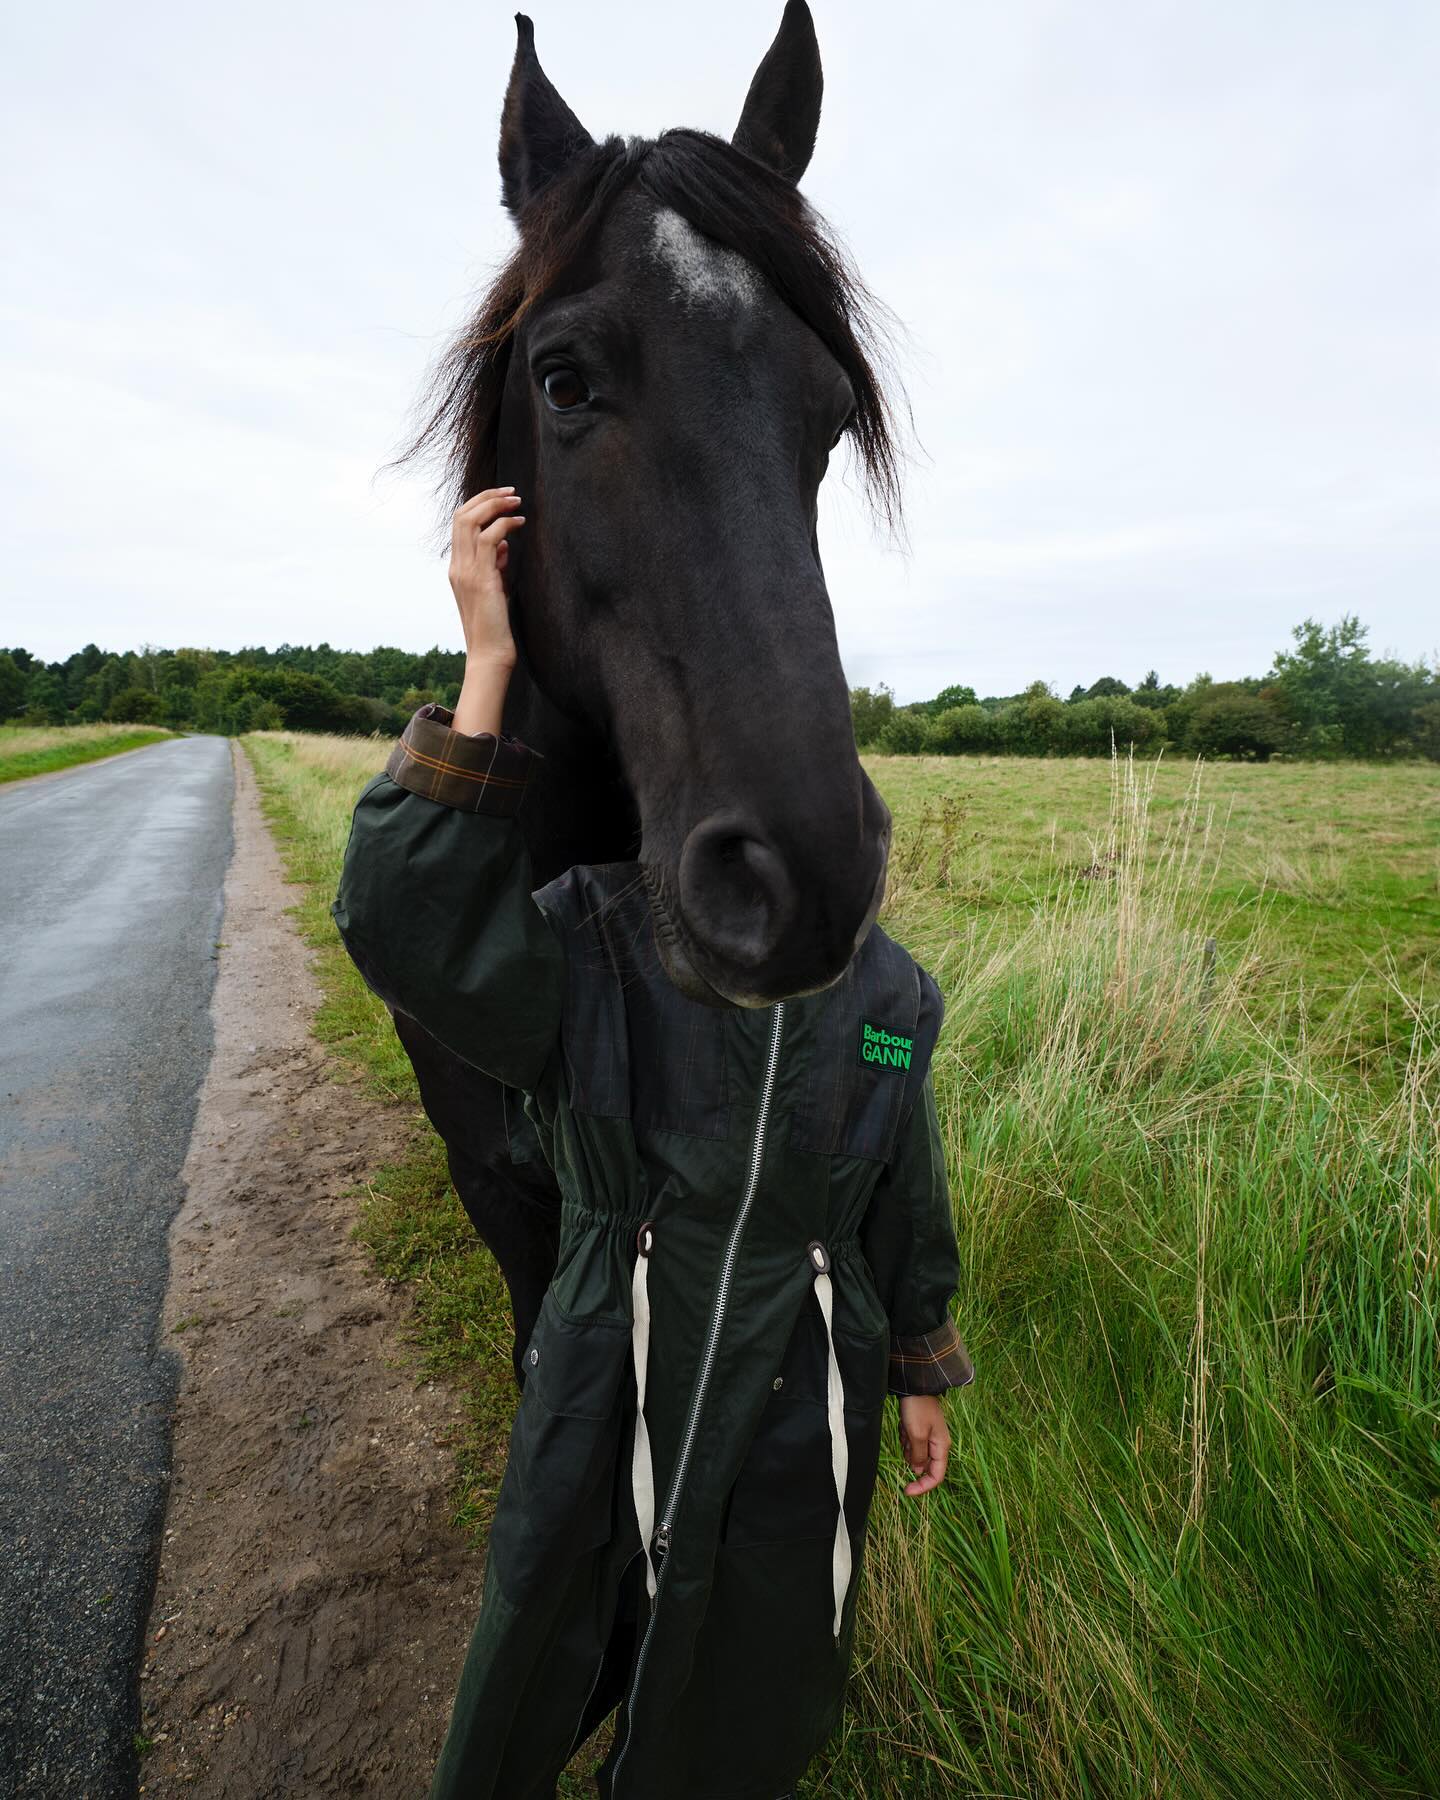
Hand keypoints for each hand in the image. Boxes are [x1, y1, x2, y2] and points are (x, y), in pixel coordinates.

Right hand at [449, 487, 525, 670]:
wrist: (490, 653)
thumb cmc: (495, 626)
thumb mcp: (494, 590)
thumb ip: (494, 566)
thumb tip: (503, 544)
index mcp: (457, 568)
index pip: (459, 524)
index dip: (479, 504)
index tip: (502, 498)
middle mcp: (457, 566)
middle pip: (461, 515)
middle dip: (487, 496)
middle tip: (512, 491)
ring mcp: (465, 572)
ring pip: (471, 521)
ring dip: (496, 505)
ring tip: (518, 502)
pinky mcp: (480, 579)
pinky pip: (488, 538)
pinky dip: (504, 525)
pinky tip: (520, 524)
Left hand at [897, 1394, 949, 1496]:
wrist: (914, 1385)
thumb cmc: (917, 1408)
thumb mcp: (916, 1434)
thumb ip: (918, 1456)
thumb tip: (918, 1471)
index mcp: (941, 1447)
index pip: (936, 1476)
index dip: (923, 1487)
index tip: (906, 1490)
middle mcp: (937, 1444)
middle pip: (924, 1465)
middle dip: (911, 1456)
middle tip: (906, 1438)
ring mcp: (929, 1437)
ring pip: (915, 1454)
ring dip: (907, 1445)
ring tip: (906, 1427)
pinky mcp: (920, 1430)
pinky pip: (910, 1443)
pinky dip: (905, 1437)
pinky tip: (904, 1424)